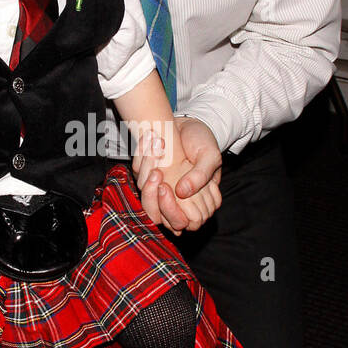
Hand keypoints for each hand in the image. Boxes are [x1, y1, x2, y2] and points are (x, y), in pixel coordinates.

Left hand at [138, 117, 221, 232]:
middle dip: (151, 195)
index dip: (170, 210)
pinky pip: (137, 173)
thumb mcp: (210, 156)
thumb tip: (182, 192)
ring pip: (143, 196)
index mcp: (196, 204)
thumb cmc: (202, 143)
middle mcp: (174, 201)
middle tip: (157, 172)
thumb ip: (201, 176)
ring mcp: (158, 190)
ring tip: (157, 147)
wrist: (189, 124)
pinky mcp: (145, 175)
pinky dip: (141, 156)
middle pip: (156, 216)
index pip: (180, 223)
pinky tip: (150, 140)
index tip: (165, 187)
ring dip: (146, 169)